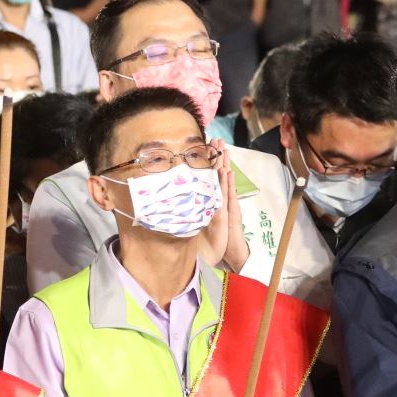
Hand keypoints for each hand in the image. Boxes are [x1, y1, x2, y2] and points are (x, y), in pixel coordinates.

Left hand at [196, 152, 251, 274]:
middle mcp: (219, 201)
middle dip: (218, 158)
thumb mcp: (192, 226)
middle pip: (218, 175)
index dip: (208, 163)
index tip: (205, 147)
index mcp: (210, 202)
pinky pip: (227, 197)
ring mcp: (224, 207)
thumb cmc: (208, 243)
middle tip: (217, 140)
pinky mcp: (227, 215)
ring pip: (224, 183)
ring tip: (224, 150)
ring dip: (224, 166)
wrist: (224, 256)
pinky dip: (227, 185)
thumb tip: (169, 206)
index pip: (209, 178)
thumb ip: (185, 215)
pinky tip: (227, 172)